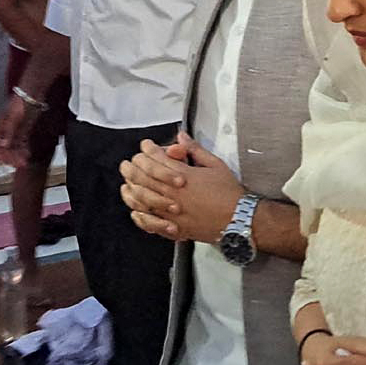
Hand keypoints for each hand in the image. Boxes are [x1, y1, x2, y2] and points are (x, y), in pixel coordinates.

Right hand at [0, 93, 38, 166]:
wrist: (32, 95)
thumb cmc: (20, 102)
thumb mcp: (13, 117)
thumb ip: (8, 132)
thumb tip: (2, 146)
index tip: (4, 162)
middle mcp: (3, 131)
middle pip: (3, 148)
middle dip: (10, 158)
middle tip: (17, 165)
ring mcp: (12, 131)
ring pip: (12, 148)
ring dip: (17, 156)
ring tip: (23, 162)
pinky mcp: (21, 131)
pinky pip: (20, 144)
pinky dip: (22, 150)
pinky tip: (26, 155)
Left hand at [120, 132, 243, 242]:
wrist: (239, 219)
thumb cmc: (229, 193)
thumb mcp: (214, 164)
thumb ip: (194, 150)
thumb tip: (181, 136)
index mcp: (183, 175)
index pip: (157, 158)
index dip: (147, 149)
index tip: (145, 145)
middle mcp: (174, 193)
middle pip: (144, 176)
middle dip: (133, 167)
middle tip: (127, 163)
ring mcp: (172, 212)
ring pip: (143, 199)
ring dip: (132, 188)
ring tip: (126, 182)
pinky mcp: (175, 228)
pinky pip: (151, 223)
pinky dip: (140, 216)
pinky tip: (135, 210)